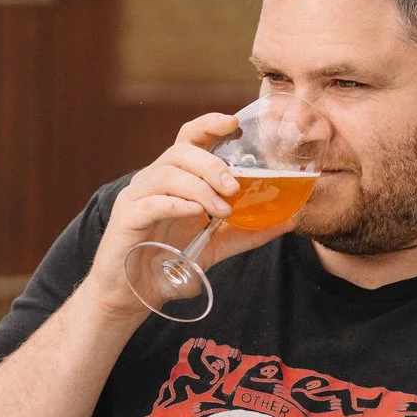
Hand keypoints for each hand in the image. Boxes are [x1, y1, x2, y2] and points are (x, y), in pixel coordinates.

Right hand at [80, 111, 296, 323]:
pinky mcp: (126, 218)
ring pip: (167, 174)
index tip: (235, 124)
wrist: (134, 293)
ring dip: (199, 187)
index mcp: (177, 179)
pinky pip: (151, 202)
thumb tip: (291, 219)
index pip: (191, 138)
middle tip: (234, 187)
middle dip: (212, 164)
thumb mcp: (217, 245)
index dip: (210, 125)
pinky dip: (176, 204)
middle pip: (181, 151)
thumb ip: (249, 230)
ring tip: (221, 209)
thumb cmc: (170, 261)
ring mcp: (137, 197)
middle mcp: (155, 180)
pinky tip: (195, 213)